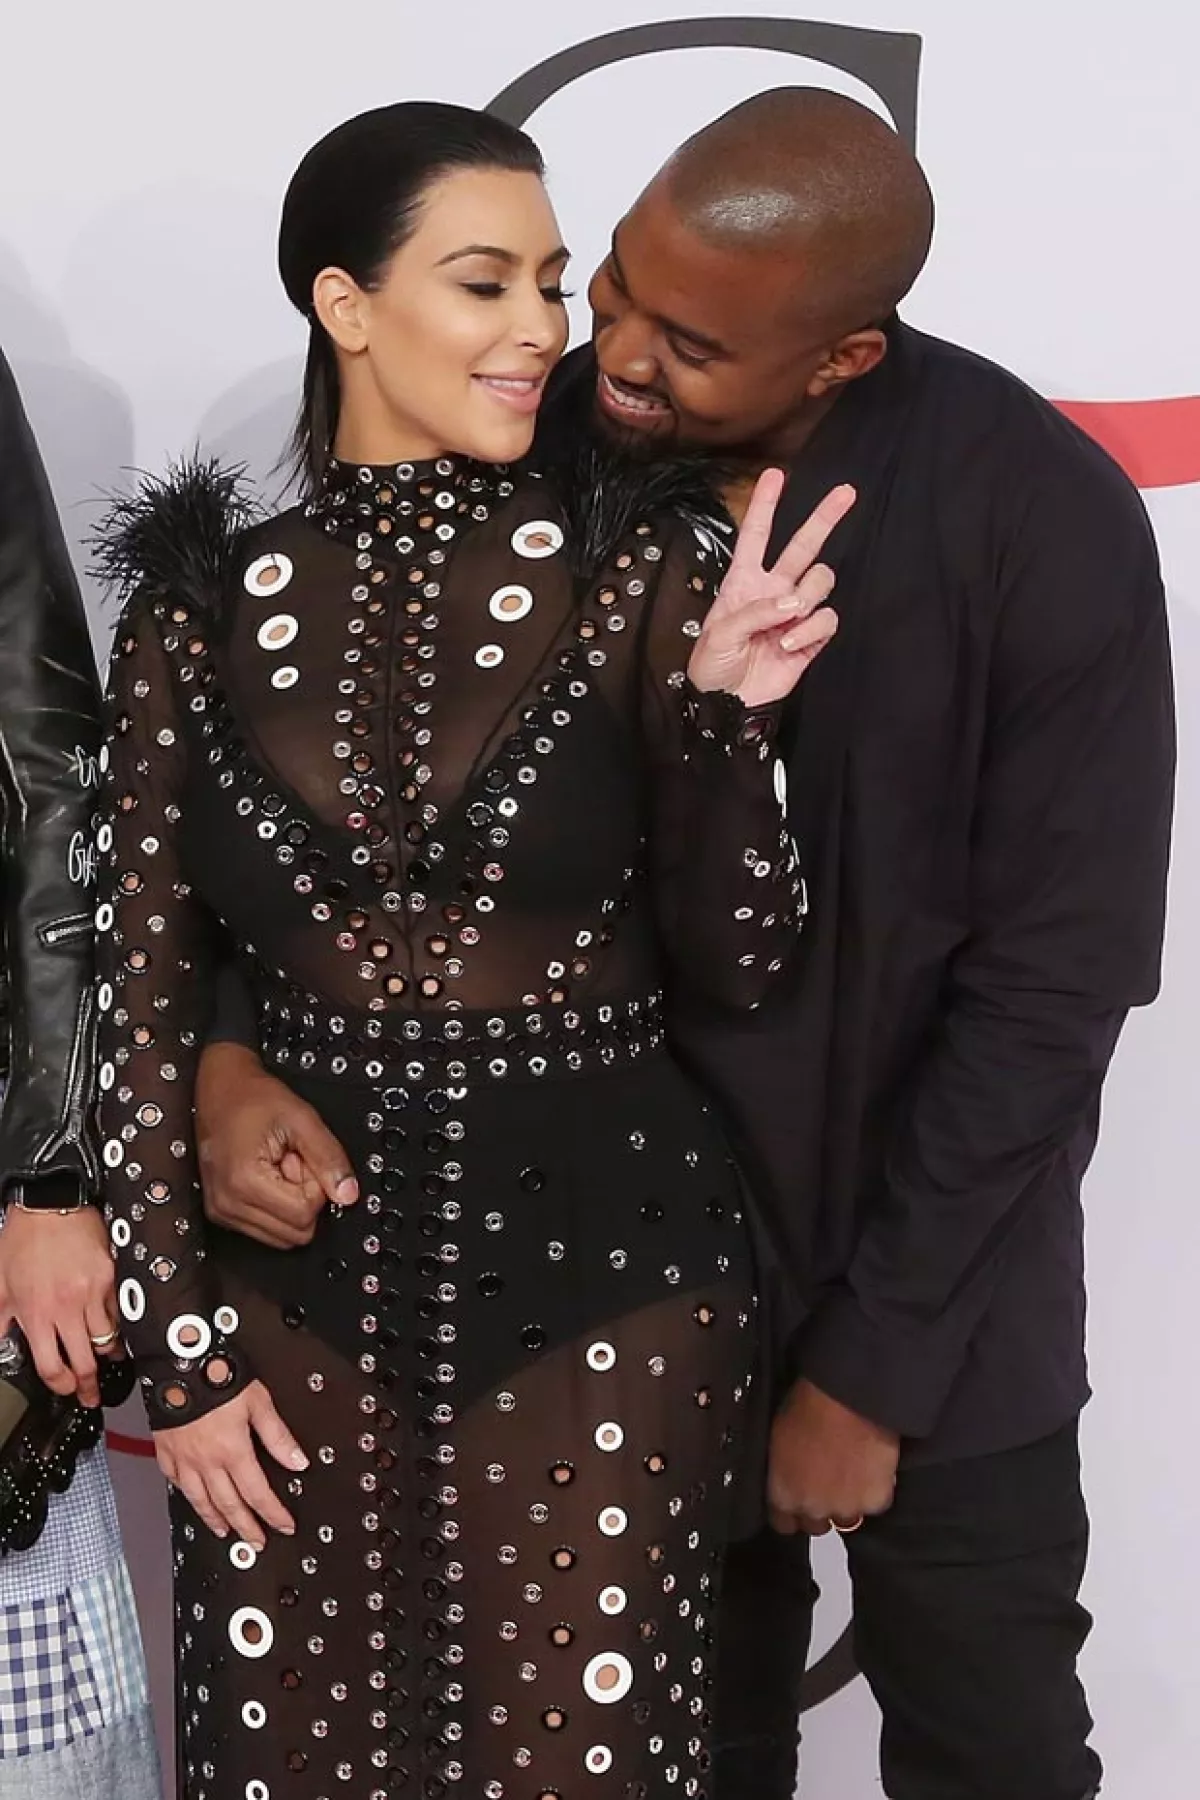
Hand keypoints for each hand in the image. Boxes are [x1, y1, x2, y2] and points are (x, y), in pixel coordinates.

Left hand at [0, 1204, 119, 1407]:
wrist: (50, 1203)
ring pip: (107, 1339)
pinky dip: (116, 1324)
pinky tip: (113, 1327)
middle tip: (91, 1394)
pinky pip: (118, 1311)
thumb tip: (2, 1343)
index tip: (65, 1388)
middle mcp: (66, 1307)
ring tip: (106, 1359)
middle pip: (84, 1361)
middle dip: (88, 1385)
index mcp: (36, 1313)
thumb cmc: (23, 1239)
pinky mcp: (110, 1277)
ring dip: (106, 1354)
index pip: (51, 1366)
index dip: (60, 1384)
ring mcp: (92, 1293)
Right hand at [154, 1378, 307, 1547]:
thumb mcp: (258, 1402)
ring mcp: (184, 1459)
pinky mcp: (166, 1450)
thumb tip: (297, 1461)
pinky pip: (175, 1482)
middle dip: (246, 1526)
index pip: (258, 1493)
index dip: (273, 1513)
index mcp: (233, 1450)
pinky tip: (192, 1499)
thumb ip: (278, 1435)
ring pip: (200, 1500)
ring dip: (215, 1519)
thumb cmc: (218, 1377)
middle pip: (229, 1504)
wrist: (179, 1363)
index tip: (283, 1526)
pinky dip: (186, 1495)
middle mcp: (207, 1461)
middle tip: (256, 1541)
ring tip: (225, 1532)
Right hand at [196, 1043, 357, 1248]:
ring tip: (277, 1166)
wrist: (220, 1087)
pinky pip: (264, 1229)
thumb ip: (330, 1157)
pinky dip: (274, 1205)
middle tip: (291, 1162)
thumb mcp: (302, 1119)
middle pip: (294, 1233)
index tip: (303, 1159)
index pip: (304, 1214)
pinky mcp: (221, 1212)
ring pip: (281, 1236)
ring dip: (288, 1203)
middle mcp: (227, 1204)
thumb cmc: (253, 1097)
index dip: (316, 1187)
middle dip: (303, 1198)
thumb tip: (348, 1194)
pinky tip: (267, 1175)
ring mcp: (221, 1211)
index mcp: (245, 1182)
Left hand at [688, 472, 854, 708]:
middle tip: (846, 492)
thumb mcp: (719, 634)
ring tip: (788, 620)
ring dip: (809, 595)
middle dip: (824, 518)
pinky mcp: (810, 638)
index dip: (765, 505)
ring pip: (821, 581)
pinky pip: (826, 619)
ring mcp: (794, 613)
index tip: (776, 474)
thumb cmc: (712, 666)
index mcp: (744, 581)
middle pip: (803, 545)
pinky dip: (811, 630)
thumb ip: (754, 612)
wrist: (726, 704)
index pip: (756, 536)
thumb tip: (792, 602)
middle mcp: (773, 590)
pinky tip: (790, 645)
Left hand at [766, 1376, 899, 1536]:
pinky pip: (874, 1503)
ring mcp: (845, 1508)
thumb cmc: (809, 1406)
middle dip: (821, 1506)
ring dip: (848, 1500)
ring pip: (847, 1518)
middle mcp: (812, 1508)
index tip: (800, 1498)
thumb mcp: (779, 1439)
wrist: (846, 1397)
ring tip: (852, 1470)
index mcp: (783, 1494)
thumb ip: (784, 1470)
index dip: (793, 1511)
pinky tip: (871, 1465)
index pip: (784, 1523)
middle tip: (829, 1480)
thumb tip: (790, 1474)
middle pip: (816, 1525)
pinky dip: (874, 1488)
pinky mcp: (875, 1501)